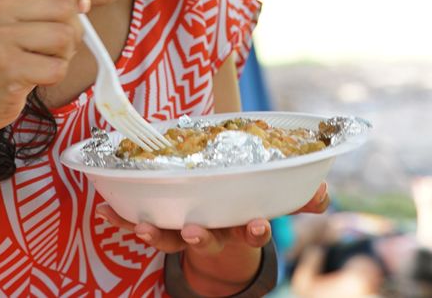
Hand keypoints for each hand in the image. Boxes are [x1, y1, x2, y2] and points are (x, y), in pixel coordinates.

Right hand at [0, 0, 88, 137]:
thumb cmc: (12, 60)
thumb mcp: (29, 21)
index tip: (77, 4)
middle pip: (65, 5)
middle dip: (74, 31)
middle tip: (55, 47)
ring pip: (65, 36)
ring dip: (65, 55)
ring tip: (43, 61)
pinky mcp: (5, 67)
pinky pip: (58, 67)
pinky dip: (55, 76)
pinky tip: (35, 77)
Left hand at [95, 182, 330, 290]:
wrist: (220, 228)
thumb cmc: (246, 203)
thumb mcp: (272, 199)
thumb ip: (298, 196)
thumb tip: (324, 193)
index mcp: (240, 225)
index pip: (250, 231)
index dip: (253, 230)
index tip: (257, 224)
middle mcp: (212, 232)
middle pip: (207, 239)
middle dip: (200, 237)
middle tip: (195, 230)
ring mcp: (184, 232)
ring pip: (170, 238)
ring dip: (157, 234)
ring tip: (145, 226)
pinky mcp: (160, 226)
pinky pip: (140, 224)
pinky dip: (123, 219)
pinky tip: (107, 211)